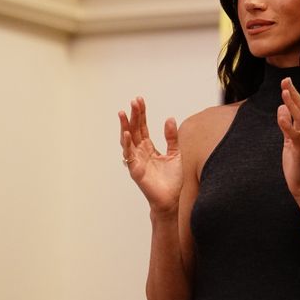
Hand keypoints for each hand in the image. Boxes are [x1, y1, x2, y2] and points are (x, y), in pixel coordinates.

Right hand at [118, 97, 181, 214]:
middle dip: (133, 115)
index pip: (142, 127)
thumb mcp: (175, 153)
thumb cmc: (172, 180)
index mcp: (149, 147)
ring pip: (128, 140)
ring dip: (125, 126)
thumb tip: (170, 119)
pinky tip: (126, 133)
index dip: (141, 114)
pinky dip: (127, 144)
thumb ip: (172, 137)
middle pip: (134, 130)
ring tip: (123, 113)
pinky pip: (129, 155)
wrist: (171, 199)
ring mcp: (136, 160)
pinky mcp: (136, 170)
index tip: (139, 100)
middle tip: (133, 101)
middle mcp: (140, 152)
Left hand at [277, 78, 299, 199]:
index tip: (287, 81)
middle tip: (286, 80)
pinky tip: (281, 115)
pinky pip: (294, 135)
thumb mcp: (289, 140)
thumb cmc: (296, 163)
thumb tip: (282, 107)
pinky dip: (287, 125)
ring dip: (292, 104)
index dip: (294, 94)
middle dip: (294, 94)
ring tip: (284, 92)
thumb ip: (287, 125)